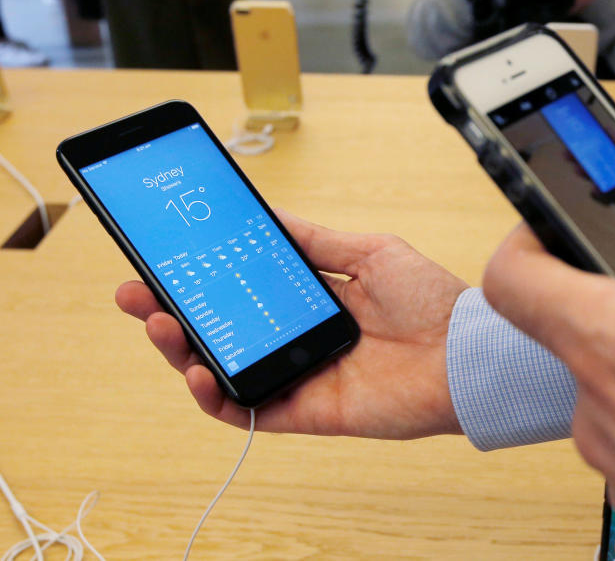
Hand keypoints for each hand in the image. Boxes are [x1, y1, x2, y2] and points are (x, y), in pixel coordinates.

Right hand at [116, 209, 468, 438]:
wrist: (468, 352)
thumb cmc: (431, 300)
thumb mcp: (369, 251)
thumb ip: (315, 240)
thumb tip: (269, 215)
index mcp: (313, 299)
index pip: (242, 288)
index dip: (201, 275)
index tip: (165, 256)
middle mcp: (300, 337)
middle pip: (222, 328)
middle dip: (172, 310)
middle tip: (135, 290)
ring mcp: (301, 373)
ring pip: (224, 368)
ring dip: (182, 350)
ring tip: (160, 323)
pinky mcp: (308, 410)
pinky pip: (250, 409)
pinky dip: (215, 397)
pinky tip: (196, 370)